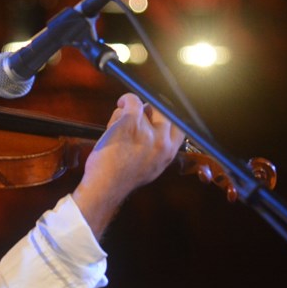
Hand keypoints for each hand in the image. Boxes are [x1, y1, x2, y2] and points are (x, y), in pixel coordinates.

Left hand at [72, 93, 183, 237]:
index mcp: (169, 154)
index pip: (180, 127)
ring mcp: (148, 132)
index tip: (157, 116)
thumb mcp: (151, 169)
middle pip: (164, 112)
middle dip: (151, 110)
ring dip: (130, 113)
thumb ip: (158, 151)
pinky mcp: (132, 123)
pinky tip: (121, 103)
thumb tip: (157, 132)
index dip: (169, 118)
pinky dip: (126, 100)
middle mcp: (162, 142)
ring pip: (144, 108)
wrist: (105, 187)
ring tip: (117, 127)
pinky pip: (133, 101)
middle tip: (138, 116)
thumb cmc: (121, 179)